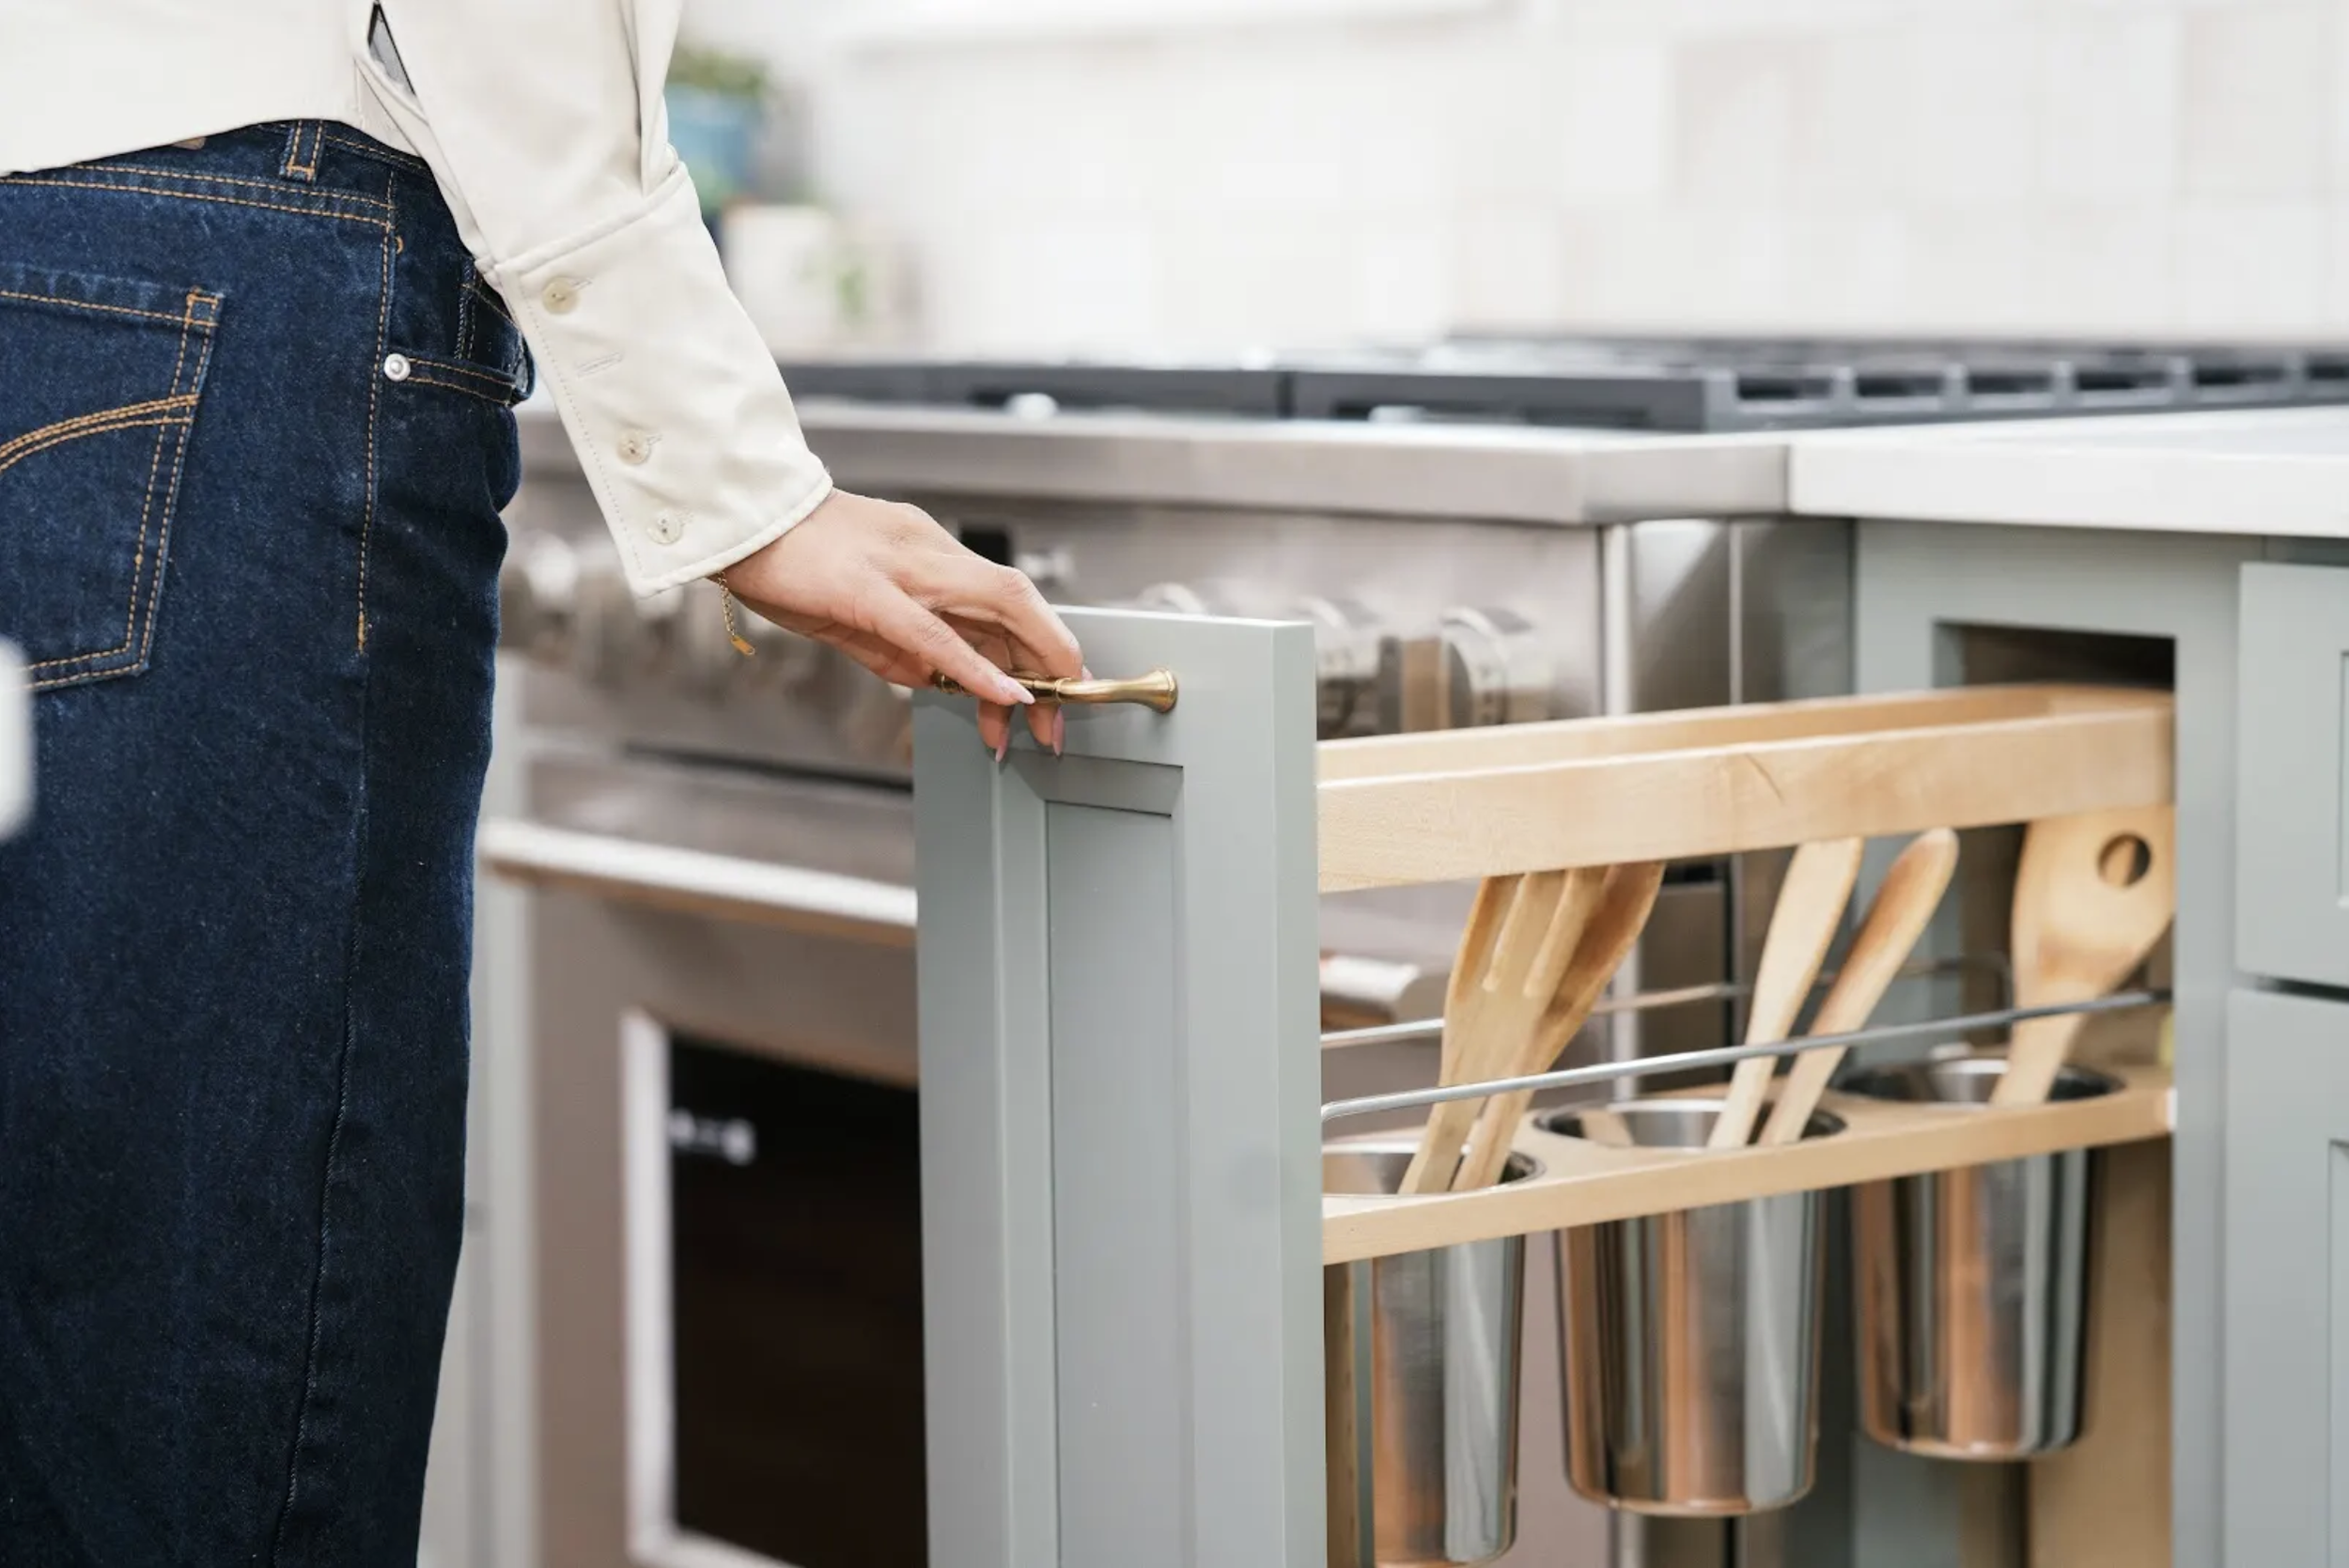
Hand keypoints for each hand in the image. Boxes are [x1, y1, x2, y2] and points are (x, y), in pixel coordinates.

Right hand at [718, 488, 1083, 756]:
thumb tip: (938, 682)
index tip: (1056, 689)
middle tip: (1057, 720)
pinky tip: (1003, 695)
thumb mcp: (857, 606)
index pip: (1005, 597)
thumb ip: (901, 645)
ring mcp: (902, 564)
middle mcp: (927, 549)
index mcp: (927, 548)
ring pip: (995, 608)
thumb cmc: (787, 560)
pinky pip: (934, 632)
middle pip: (1017, 602)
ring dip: (1028, 670)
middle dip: (1050, 664)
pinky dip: (976, 668)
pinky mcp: (868, 589)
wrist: (734, 517)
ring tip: (1039, 720)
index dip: (1042, 643)